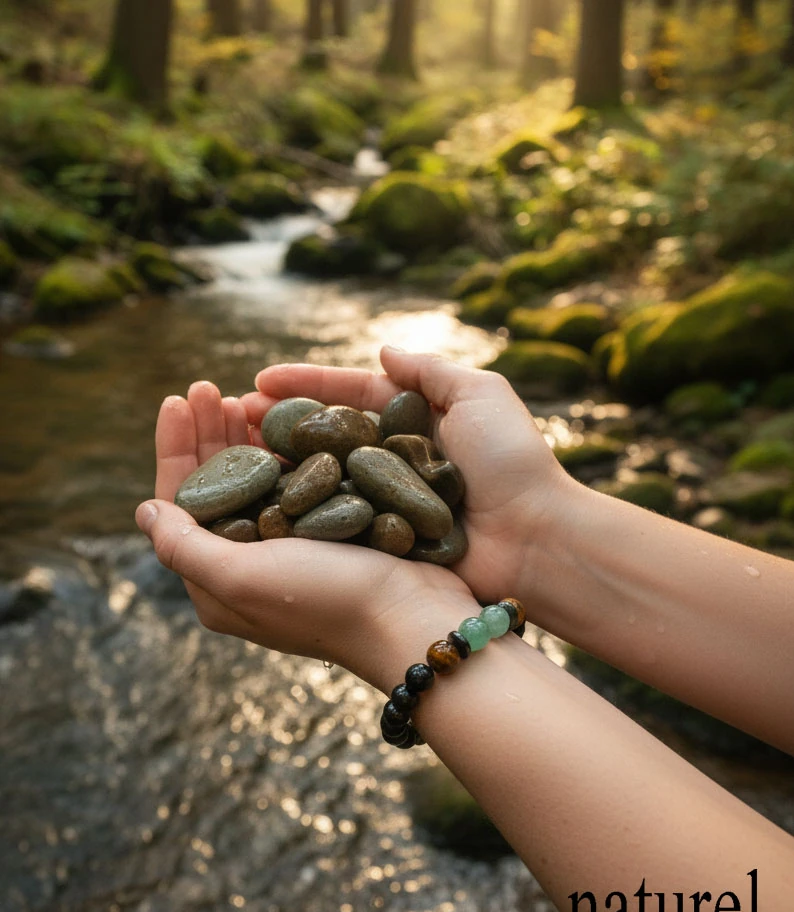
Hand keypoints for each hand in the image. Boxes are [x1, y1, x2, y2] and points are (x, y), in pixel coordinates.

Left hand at [136, 381, 472, 693]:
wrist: (411, 617)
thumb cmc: (325, 600)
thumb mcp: (240, 579)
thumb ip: (184, 545)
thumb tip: (144, 511)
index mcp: (217, 582)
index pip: (179, 505)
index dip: (175, 449)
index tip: (175, 400)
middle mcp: (250, 565)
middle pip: (216, 487)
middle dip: (208, 433)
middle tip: (209, 387)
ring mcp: (292, 548)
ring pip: (256, 479)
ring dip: (245, 434)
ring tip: (244, 395)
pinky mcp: (330, 534)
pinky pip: (297, 481)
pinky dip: (286, 447)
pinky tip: (285, 417)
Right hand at [242, 347, 573, 608]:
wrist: (536, 540)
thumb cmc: (512, 463)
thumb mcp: (480, 395)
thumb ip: (430, 370)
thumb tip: (383, 348)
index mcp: (413, 420)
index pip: (346, 395)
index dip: (301, 386)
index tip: (256, 382)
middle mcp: (391, 460)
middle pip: (322, 436)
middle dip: (276, 424)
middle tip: (227, 418)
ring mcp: (383, 503)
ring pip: (319, 477)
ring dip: (276, 466)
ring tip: (230, 456)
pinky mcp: (381, 542)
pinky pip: (332, 521)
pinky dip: (297, 511)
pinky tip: (258, 503)